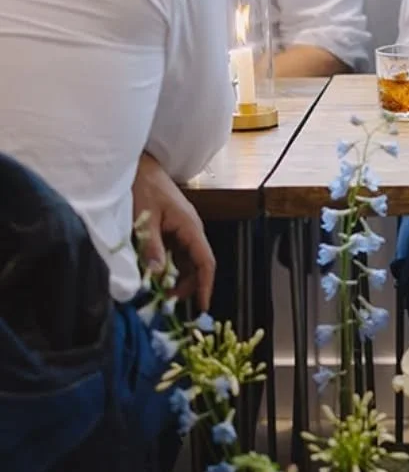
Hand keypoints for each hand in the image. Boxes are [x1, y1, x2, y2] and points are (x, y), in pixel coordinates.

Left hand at [132, 152, 215, 308]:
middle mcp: (191, 231)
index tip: (202, 306)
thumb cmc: (144, 187)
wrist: (140, 166)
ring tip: (158, 291)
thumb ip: (151, 245)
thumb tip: (157, 273)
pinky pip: (174, 254)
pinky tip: (153, 274)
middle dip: (186, 286)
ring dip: (175, 278)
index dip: (206, 285)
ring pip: (185, 262)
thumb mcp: (145, 217)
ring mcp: (182, 231)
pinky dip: (166, 267)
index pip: (205, 262)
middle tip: (166, 302)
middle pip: (197, 266)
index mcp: (190, 227)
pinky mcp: (171, 230)